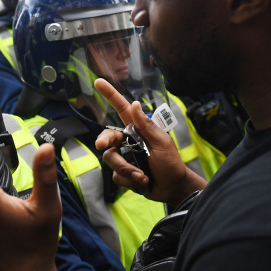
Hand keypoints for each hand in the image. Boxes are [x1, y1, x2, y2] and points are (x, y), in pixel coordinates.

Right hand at [93, 79, 207, 205]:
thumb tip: (134, 103)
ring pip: (110, 159)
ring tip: (143, 176)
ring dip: (127, 169)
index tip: (98, 81)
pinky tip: (143, 182)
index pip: (121, 109)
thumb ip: (146, 125)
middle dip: (104, 141)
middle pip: (107, 137)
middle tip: (102, 146)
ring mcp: (124, 157)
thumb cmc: (171, 163)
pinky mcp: (122, 173)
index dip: (110, 95)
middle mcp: (127, 141)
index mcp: (137, 129)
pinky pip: (116, 175)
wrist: (172, 188)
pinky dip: (129, 180)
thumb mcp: (162, 142)